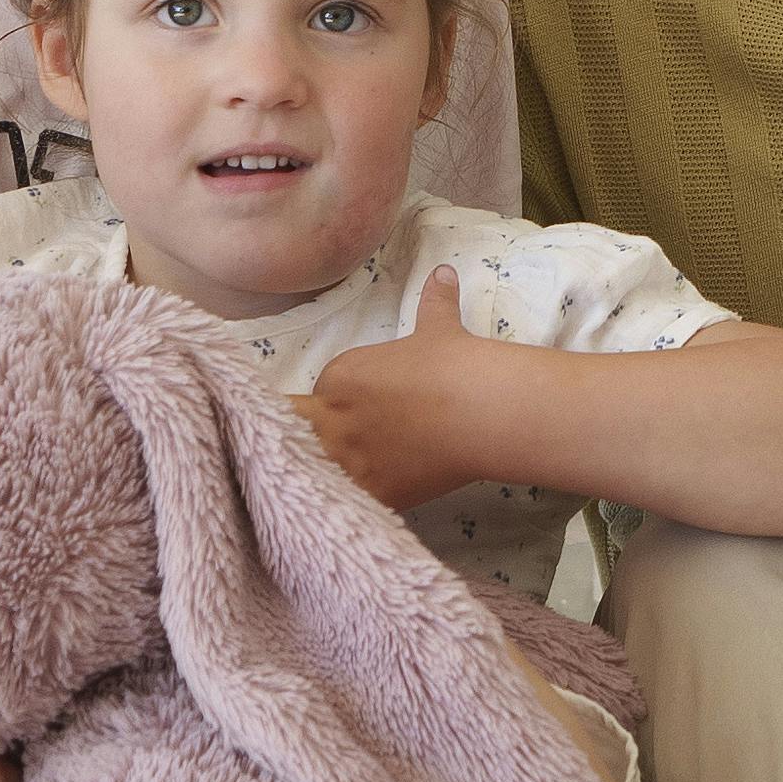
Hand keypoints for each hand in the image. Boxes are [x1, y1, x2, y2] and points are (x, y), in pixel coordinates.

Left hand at [296, 266, 512, 519]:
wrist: (482, 409)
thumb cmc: (456, 364)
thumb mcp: (438, 327)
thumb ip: (433, 302)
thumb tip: (443, 274)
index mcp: (342, 375)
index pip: (320, 393)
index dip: (334, 405)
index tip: (353, 413)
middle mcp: (334, 415)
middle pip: (300, 430)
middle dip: (309, 437)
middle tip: (320, 448)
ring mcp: (349, 456)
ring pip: (309, 468)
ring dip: (316, 472)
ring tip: (319, 484)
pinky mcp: (369, 490)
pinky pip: (340, 502)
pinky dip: (343, 504)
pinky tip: (347, 507)